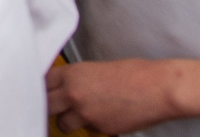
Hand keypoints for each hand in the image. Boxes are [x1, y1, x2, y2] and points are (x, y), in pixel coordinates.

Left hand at [48, 59, 175, 133]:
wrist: (158, 88)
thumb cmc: (135, 75)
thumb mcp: (98, 68)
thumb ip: (78, 79)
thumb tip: (67, 88)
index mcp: (72, 73)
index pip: (42, 82)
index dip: (43, 88)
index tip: (44, 91)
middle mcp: (74, 93)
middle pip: (46, 105)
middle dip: (50, 107)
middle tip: (56, 107)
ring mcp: (85, 113)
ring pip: (62, 124)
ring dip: (69, 121)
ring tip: (82, 114)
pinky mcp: (99, 129)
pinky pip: (86, 130)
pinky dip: (91, 127)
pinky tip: (104, 117)